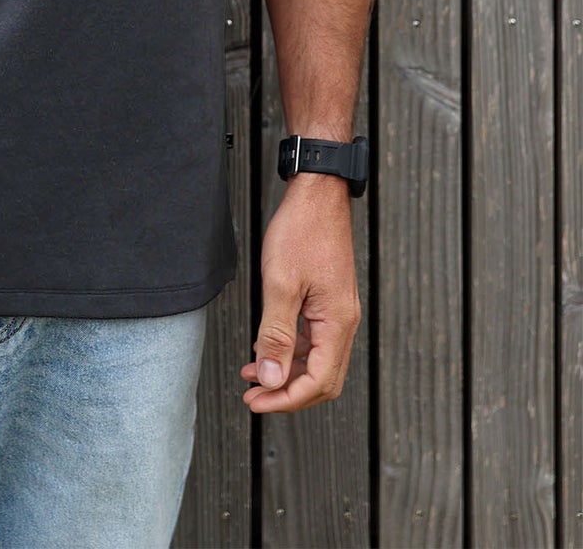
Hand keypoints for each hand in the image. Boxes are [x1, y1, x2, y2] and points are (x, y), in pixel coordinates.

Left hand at [240, 177, 360, 411]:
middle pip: (322, 379)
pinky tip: (265, 345)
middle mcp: (344, 322)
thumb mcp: (280, 284)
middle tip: (252, 397)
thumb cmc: (301, 231)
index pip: (318, 383)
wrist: (317, 193)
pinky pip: (314, 339)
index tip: (254, 401)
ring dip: (286, 372)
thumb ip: (276, 335)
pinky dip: (291, 351)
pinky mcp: (328, 300)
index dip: (285, 399)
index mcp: (337, 323)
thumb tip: (270, 379)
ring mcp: (337, 311)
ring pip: (318, 361)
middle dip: (286, 393)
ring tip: (251, 374)